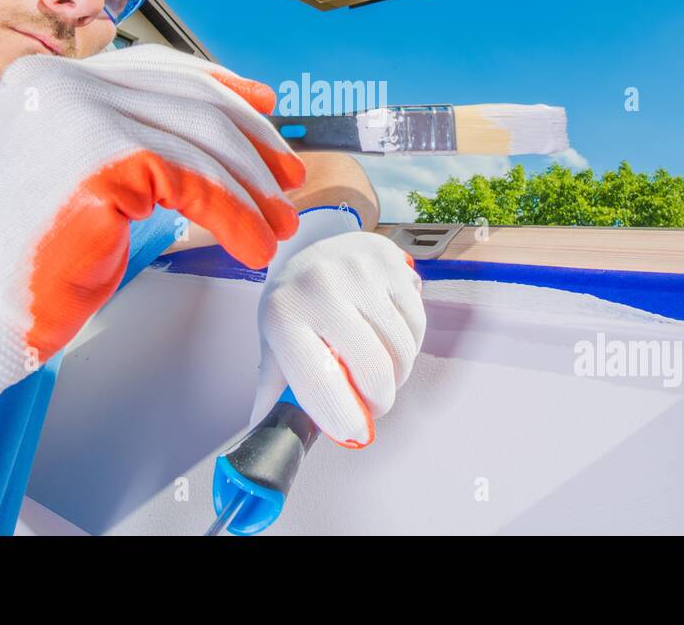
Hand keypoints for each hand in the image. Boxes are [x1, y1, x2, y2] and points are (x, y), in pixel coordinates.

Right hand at [0, 45, 303, 503]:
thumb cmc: (13, 267)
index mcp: (45, 79)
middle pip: (188, 98)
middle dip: (250, 139)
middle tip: (286, 179)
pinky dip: (234, 215)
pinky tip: (250, 244)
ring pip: (199, 140)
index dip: (221, 87)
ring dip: (250, 189)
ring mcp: (75, 113)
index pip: (156, 67)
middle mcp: (57, 81)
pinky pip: (195, 181)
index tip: (265, 108)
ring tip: (276, 227)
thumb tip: (214, 139)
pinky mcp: (98, 158)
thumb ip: (129, 144)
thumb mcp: (78, 181)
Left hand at [250, 215, 424, 448]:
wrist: (315, 246)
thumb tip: (266, 436)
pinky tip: (391, 342)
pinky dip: (410, 346)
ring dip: (398, 375)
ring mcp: (360, 273)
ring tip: (380, 371)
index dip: (342, 418)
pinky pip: (416, 326)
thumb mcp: (274, 341)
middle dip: (379, 402)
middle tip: (372, 405)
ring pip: (400, 351)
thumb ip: (274, 389)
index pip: (319, 381)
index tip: (355, 434)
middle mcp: (320, 288)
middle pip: (373, 371)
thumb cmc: (293, 304)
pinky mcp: (392, 265)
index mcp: (283, 314)